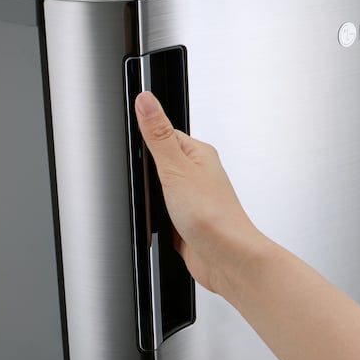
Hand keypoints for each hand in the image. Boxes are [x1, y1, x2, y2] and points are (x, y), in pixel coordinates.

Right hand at [134, 91, 267, 297]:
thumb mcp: (176, 168)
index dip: (143, 137)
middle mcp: (195, 175)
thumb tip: (146, 100)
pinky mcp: (183, 222)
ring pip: (157, 190)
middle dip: (144, 172)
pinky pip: (160, 214)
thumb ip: (158, 135)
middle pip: (157, 162)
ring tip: (150, 203)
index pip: (162, 133)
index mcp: (197, 154)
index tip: (131, 143)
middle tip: (141, 179)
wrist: (228, 259)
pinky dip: (153, 218)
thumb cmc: (214, 215)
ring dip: (149, 198)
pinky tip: (153, 221)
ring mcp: (190, 199)